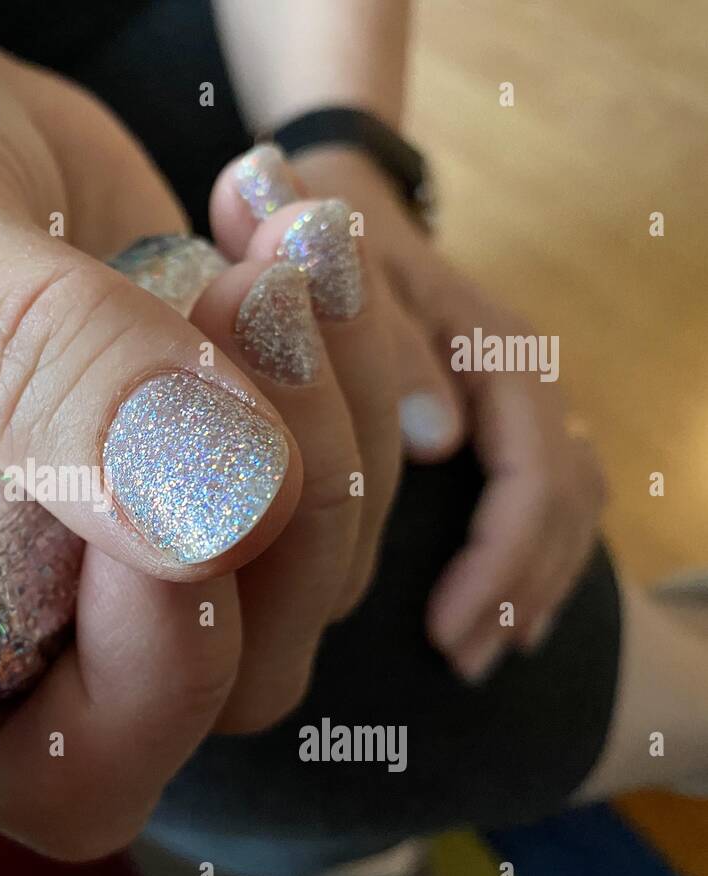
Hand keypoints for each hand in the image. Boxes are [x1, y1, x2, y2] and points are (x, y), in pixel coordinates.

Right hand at [0, 17, 320, 856]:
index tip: (193, 463)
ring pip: (318, 584)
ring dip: (338, 411)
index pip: (70, 774)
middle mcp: (38, 629)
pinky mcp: (219, 483)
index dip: (160, 669)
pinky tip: (279, 242)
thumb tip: (207, 522)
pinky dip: (360, 370)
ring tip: (275, 248)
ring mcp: (139, 560)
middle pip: (235, 684)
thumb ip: (32, 368)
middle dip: (290, 498)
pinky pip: (352, 489)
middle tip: (259, 297)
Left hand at [269, 145, 605, 679]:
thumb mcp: (342, 274)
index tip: (446, 627)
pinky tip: (506, 616)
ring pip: (567, 502)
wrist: (333, 202)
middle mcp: (521, 374)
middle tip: (461, 660)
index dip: (499, 558)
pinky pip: (553, 493)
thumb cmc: (321, 243)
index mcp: (493, 346)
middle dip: (517, 588)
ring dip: (530, 585)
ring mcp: (519, 394)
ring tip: (481, 656)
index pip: (532, 471)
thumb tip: (440, 439)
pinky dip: (534, 557)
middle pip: (561, 499)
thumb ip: (387, 344)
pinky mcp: (504, 413)